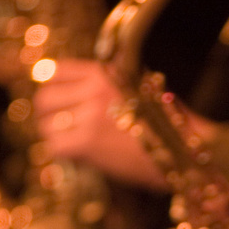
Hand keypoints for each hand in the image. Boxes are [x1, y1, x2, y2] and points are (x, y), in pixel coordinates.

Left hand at [32, 59, 164, 188]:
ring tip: (77, 145)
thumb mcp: (140, 87)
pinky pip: (55, 147)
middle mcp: (95, 88)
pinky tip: (83, 158)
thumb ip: (107, 83)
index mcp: (106, 71)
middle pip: (44, 99)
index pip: (55, 71)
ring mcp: (90, 114)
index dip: (53, 90)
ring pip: (46, 125)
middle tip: (62, 130)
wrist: (185, 152)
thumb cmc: (168, 126)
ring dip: (57, 138)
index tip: (59, 105)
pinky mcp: (87, 141)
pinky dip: (65, 155)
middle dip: (49, 117)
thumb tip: (71, 93)